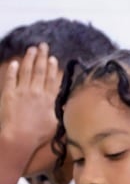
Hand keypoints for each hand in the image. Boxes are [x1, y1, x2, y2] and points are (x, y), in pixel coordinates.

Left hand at [0, 44, 59, 163]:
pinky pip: (10, 79)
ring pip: (26, 71)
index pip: (52, 79)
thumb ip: (60, 112)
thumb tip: (66, 106)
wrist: (19, 138)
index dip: (52, 68)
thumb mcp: (56, 125)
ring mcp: (22, 92)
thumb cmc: (38, 135)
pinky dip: (12, 70)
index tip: (53, 58)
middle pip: (40, 71)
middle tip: (43, 45)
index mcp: (49, 99)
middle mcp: (36, 92)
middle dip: (41, 57)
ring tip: (31, 49)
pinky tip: (14, 63)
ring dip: (29, 59)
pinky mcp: (8, 95)